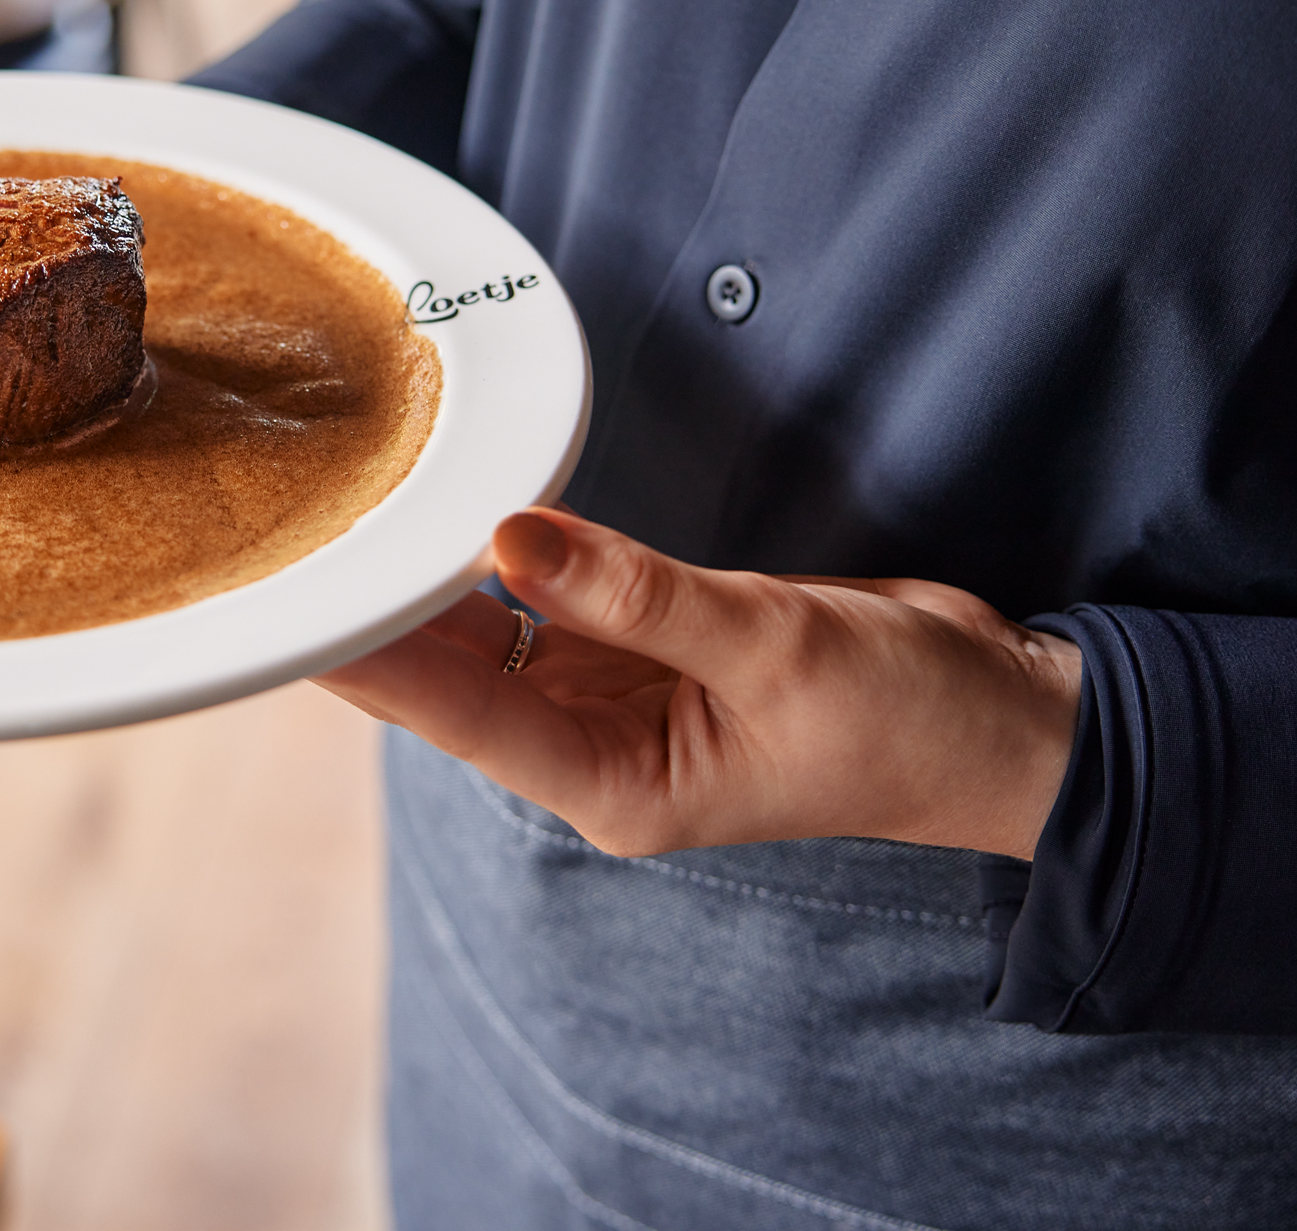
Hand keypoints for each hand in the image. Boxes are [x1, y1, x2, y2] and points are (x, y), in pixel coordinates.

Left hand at [317, 509, 1082, 859]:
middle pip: (458, 677)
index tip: (300, 606)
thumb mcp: (774, 646)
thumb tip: (511, 536)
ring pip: (495, 632)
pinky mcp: (648, 645)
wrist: (1001, 718)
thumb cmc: (907, 717)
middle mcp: (600, 750)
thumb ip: (638, 593)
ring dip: (434, 578)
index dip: (376, 659)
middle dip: (382, 613)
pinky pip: (555, 596)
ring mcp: (620, 698)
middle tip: (294, 535)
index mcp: (619, 786)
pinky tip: (450, 511)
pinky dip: (510, 553)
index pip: (464, 715)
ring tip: (347, 512)